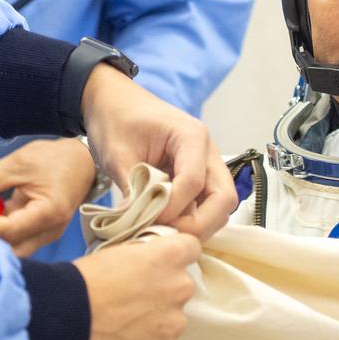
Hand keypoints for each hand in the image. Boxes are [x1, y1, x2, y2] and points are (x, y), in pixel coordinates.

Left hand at [0, 138, 94, 257]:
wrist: (82, 160)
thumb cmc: (54, 159)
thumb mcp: (19, 164)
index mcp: (49, 213)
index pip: (9, 230)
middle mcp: (50, 231)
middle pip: (10, 248)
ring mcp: (45, 234)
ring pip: (11, 248)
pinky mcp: (38, 232)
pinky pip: (14, 240)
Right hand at [72, 233, 199, 339]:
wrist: (61, 318)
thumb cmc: (82, 281)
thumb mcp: (117, 253)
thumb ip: (144, 258)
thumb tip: (148, 267)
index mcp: (169, 256)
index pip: (191, 248)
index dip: (174, 257)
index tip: (161, 265)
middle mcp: (180, 287)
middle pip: (180, 288)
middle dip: (162, 294)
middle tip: (132, 303)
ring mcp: (174, 324)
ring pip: (171, 322)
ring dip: (155, 324)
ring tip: (122, 329)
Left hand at [81, 65, 235, 240]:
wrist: (114, 103)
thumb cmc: (116, 119)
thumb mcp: (116, 152)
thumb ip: (131, 187)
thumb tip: (135, 224)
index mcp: (191, 136)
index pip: (194, 182)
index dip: (173, 208)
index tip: (146, 220)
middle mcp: (207, 152)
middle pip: (223, 198)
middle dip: (199, 224)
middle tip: (167, 236)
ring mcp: (206, 165)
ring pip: (219, 205)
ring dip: (198, 224)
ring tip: (164, 233)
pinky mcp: (198, 176)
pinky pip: (205, 204)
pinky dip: (191, 219)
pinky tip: (165, 225)